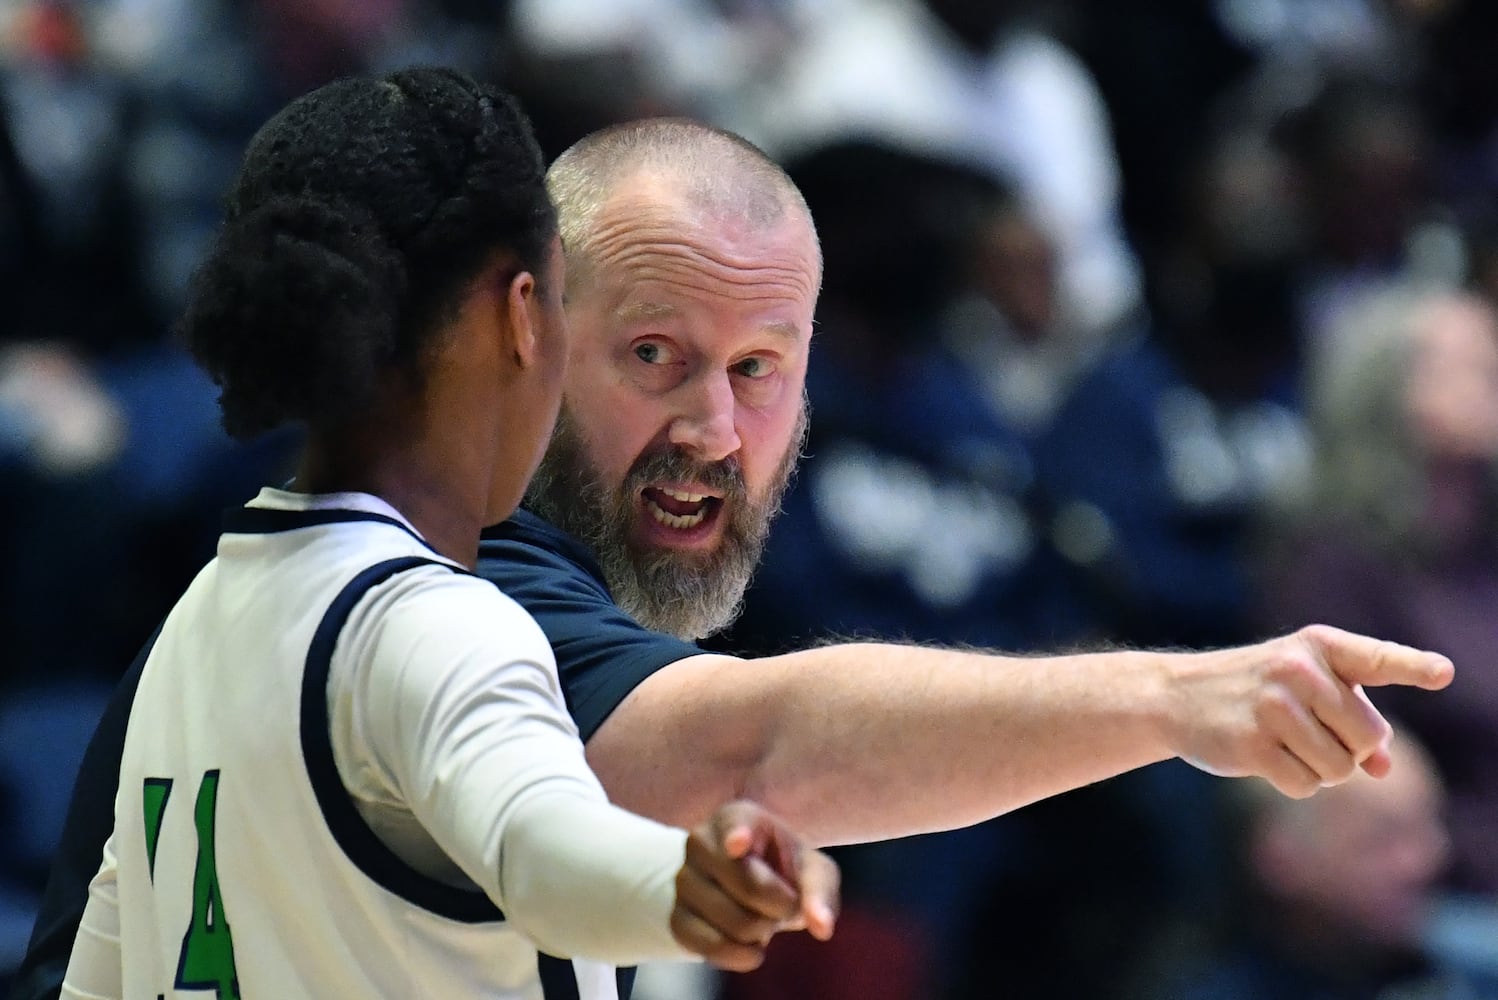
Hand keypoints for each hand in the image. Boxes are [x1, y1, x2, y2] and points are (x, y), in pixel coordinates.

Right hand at [670, 800, 839, 971]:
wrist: (749, 886)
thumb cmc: (784, 870)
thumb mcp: (811, 870)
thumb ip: (820, 892)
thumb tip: (822, 926)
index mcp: (736, 817)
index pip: (736, 825)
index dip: (738, 835)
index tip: (739, 844)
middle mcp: (701, 841)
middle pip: (749, 886)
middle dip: (781, 907)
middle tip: (784, 904)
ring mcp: (683, 879)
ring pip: (735, 923)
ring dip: (763, 932)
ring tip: (763, 918)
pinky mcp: (676, 917)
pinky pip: (711, 948)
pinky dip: (740, 956)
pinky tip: (752, 948)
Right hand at [1168, 625, 1452, 796]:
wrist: (1175, 696)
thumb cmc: (1254, 691)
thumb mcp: (1305, 690)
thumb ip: (1351, 719)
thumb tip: (1383, 768)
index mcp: (1318, 646)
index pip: (1376, 658)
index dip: (1414, 666)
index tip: (1444, 673)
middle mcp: (1297, 670)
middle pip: (1368, 737)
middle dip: (1350, 749)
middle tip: (1314, 736)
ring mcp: (1272, 707)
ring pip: (1340, 769)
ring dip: (1321, 770)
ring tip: (1286, 745)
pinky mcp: (1251, 744)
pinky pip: (1306, 786)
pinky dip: (1294, 783)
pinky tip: (1266, 759)